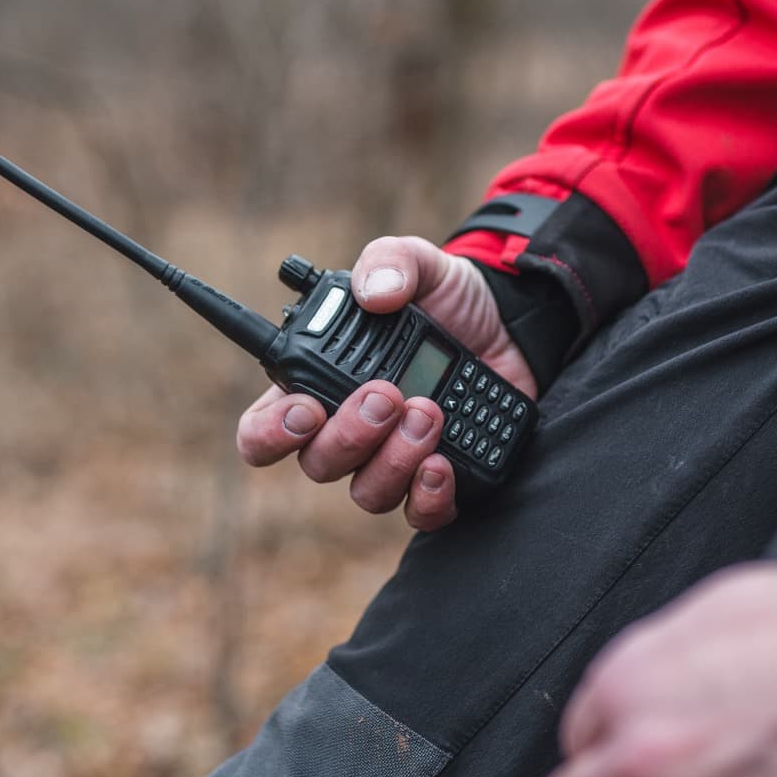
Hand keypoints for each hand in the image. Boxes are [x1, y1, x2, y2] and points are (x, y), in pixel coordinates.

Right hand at [236, 236, 535, 530]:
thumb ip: (390, 262)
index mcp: (320, 384)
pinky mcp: (439, 481)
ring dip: (393, 459)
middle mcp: (349, 433)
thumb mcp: (423, 264)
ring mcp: (392, 461)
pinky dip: (428, 497)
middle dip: (349, 434)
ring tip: (430, 413)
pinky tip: (443, 465)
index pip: (263, 430)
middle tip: (387, 394)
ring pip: (368, 492)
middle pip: (318, 464)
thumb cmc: (450, 300)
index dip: (270, 433)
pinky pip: (421, 514)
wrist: (514, 327)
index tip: (306, 409)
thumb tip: (374, 293)